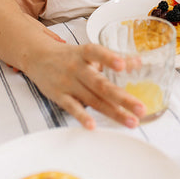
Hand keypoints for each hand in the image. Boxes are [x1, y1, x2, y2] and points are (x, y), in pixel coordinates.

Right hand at [24, 42, 145, 129]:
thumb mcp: (88, 52)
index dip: (109, 58)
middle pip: (101, 84)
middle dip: (122, 98)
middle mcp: (76, 68)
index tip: (122, 65)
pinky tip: (93, 126)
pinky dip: (82, 117)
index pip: (97, 53)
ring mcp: (68, 83)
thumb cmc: (69, 56)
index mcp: (84, 53)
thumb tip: (138, 62)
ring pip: (93, 99)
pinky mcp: (60, 96)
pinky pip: (72, 108)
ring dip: (113, 112)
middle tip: (141, 108)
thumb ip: (112, 58)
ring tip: (131, 121)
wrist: (38, 57)